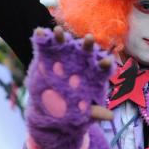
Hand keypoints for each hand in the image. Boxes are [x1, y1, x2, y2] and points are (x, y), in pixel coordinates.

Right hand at [26, 27, 113, 148]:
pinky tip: (38, 32)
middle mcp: (80, 62)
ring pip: (65, 44)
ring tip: (57, 31)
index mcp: (92, 75)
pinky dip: (41, 37)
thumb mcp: (83, 114)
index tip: (108, 62)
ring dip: (61, 36)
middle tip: (89, 38)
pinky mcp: (47, 57)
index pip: (102, 67)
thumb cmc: (73, 110)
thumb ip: (95, 112)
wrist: (50, 110)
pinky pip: (45, 45)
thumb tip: (109, 117)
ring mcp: (64, 58)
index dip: (105, 64)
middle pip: (86, 51)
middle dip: (88, 44)